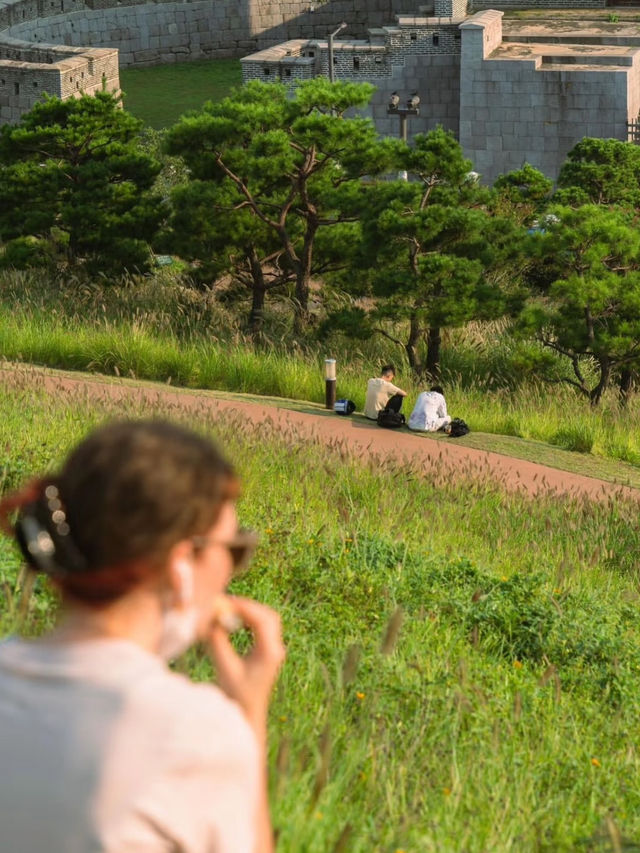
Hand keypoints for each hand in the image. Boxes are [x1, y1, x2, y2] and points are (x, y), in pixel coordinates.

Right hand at [207, 597, 284, 736]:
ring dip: (250, 612)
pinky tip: (236, 622)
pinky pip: (264, 627)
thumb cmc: (236, 696)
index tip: (226, 602)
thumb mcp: (225, 669)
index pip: (261, 620)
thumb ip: (218, 643)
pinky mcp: (269, 652)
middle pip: (269, 616)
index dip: (244, 607)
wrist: (247, 715)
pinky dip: (251, 620)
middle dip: (248, 606)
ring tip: (229, 610)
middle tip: (227, 603)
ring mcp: (274, 650)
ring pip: (268, 620)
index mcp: (269, 653)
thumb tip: (211, 619)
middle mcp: (275, 649)